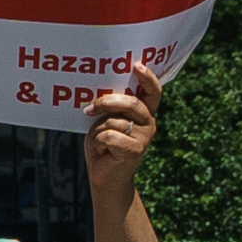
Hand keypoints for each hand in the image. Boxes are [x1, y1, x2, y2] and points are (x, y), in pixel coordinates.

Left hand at [84, 61, 162, 184]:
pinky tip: (102, 151)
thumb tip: (97, 91)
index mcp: (144, 112)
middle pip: (130, 102)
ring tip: (100, 142)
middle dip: (107, 102)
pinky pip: (109, 136)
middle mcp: (149, 122)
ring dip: (97, 131)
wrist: (105, 176)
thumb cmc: (104, 144)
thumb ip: (111, 108)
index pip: (152, 92)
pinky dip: (98, 142)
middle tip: (89, 109)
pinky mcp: (136, 150)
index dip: (147, 78)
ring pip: (114, 121)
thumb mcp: (106, 121)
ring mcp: (145, 137)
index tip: (137, 65)